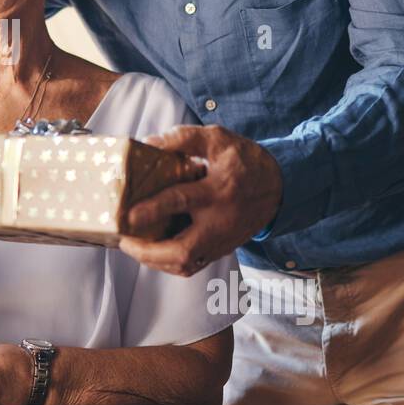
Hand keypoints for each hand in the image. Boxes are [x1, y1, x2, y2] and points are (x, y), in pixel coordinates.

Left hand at [120, 124, 282, 275]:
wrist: (278, 187)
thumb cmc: (244, 160)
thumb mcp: (218, 139)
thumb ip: (183, 138)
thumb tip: (148, 143)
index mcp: (218, 190)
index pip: (181, 201)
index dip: (152, 209)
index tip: (128, 215)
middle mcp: (220, 221)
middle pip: (183, 250)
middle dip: (149, 252)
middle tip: (124, 241)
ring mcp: (221, 240)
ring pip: (187, 264)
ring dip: (155, 261)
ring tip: (132, 247)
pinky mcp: (221, 249)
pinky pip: (192, 266)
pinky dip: (169, 263)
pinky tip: (152, 252)